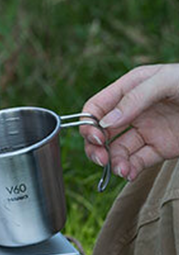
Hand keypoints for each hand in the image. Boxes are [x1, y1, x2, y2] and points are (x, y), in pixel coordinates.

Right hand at [81, 64, 178, 181]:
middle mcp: (133, 111)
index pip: (97, 106)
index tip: (95, 137)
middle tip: (101, 159)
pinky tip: (129, 173)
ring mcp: (147, 130)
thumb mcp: (164, 81)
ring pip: (119, 149)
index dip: (89, 122)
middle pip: (102, 131)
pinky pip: (139, 161)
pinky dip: (130, 169)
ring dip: (113, 161)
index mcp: (128, 89)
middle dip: (96, 146)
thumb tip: (106, 122)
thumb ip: (134, 99)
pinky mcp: (161, 148)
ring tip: (120, 170)